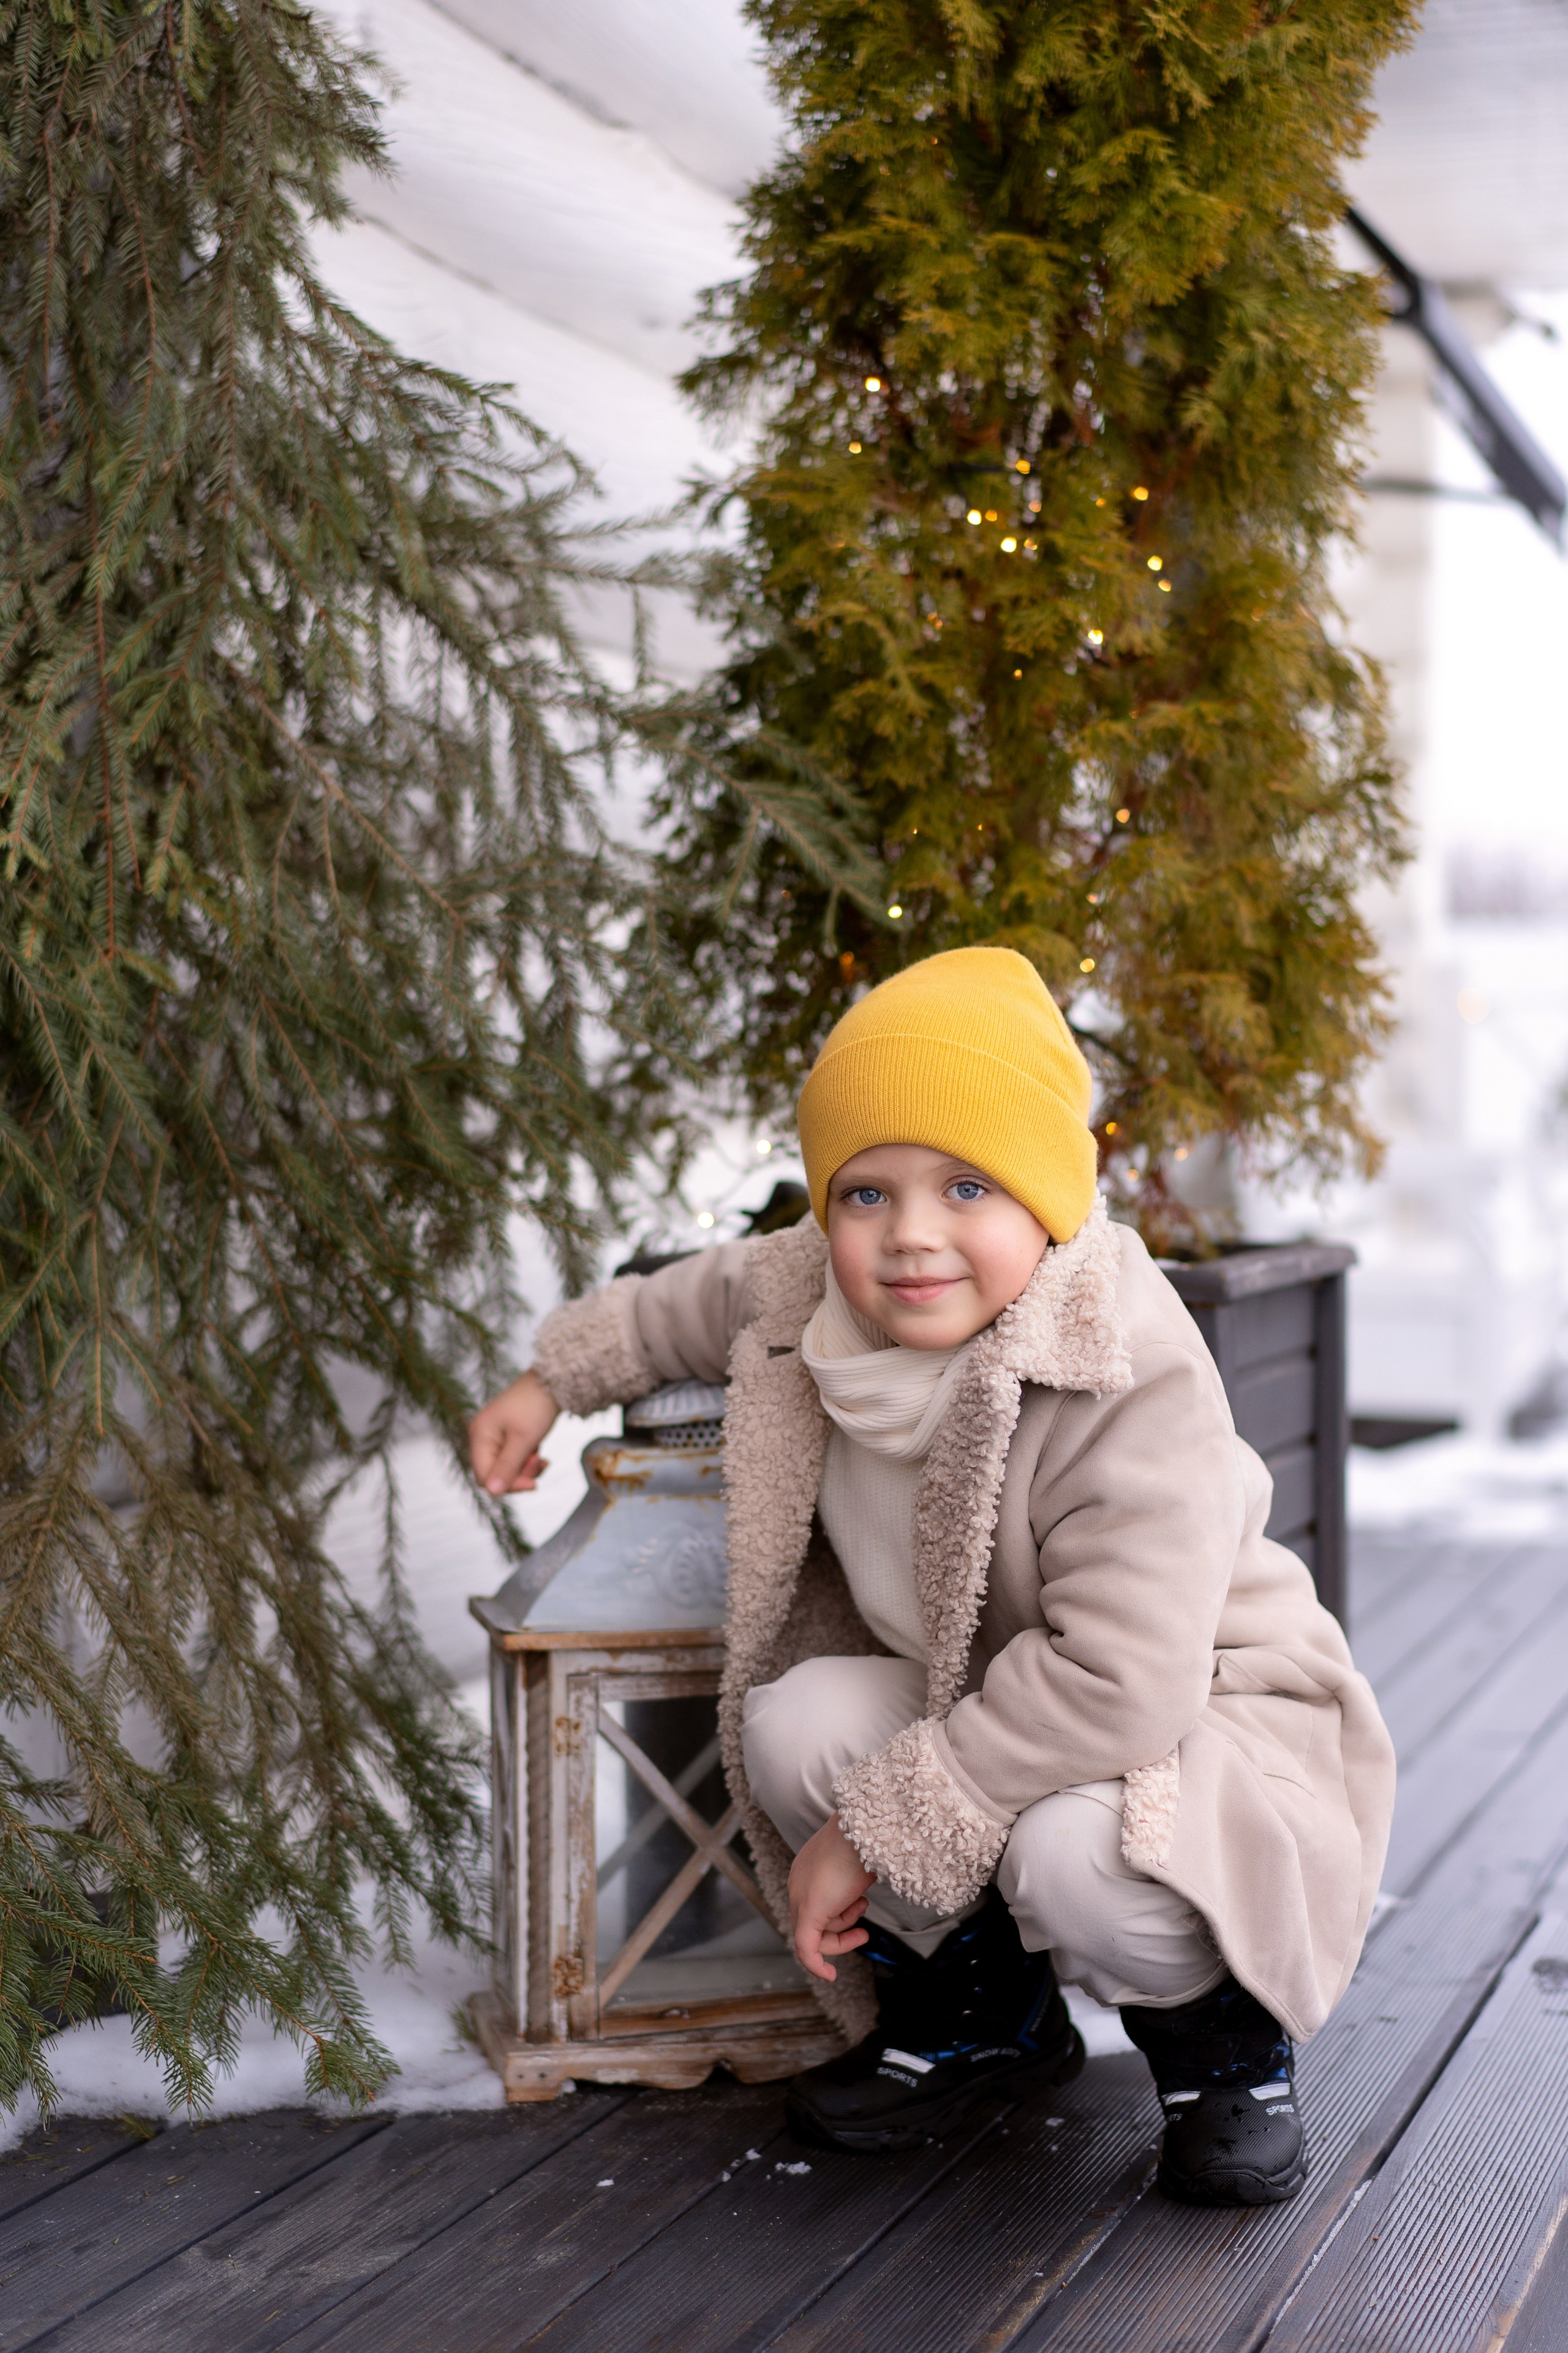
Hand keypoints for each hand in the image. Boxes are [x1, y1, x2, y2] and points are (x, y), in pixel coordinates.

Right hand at [468, 1370, 558, 1495]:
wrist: (552, 1381)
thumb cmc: (536, 1405)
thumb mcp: (524, 1440)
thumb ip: (508, 1467)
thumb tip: (492, 1492)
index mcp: (480, 1435)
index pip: (484, 1477)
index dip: (508, 1485)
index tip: (533, 1483)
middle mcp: (482, 1436)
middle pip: (494, 1474)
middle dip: (519, 1475)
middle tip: (540, 1463)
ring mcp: (494, 1436)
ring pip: (506, 1468)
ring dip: (526, 1469)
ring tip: (542, 1458)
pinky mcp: (507, 1435)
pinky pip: (513, 1458)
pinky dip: (527, 1461)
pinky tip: (540, 1456)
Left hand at [787, 1813, 874, 1983]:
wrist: (862, 1829)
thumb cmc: (865, 1841)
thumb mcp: (858, 1860)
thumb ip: (853, 1878)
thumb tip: (862, 1892)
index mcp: (806, 1869)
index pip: (815, 1905)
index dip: (838, 1918)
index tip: (859, 1920)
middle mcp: (797, 1884)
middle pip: (814, 1923)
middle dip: (842, 1930)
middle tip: (864, 1930)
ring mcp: (801, 1898)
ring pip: (816, 1936)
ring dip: (845, 1933)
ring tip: (862, 1908)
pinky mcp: (808, 1913)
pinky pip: (806, 1949)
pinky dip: (816, 1965)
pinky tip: (829, 1975)